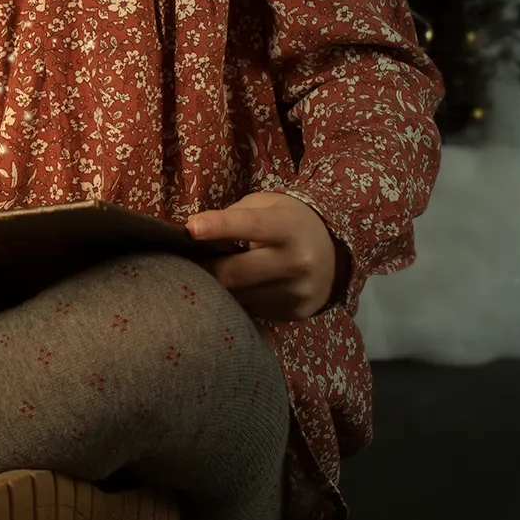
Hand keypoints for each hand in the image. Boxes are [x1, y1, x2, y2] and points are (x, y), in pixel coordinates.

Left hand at [184, 191, 343, 321]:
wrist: (335, 253)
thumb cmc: (288, 222)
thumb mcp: (266, 206)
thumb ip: (233, 216)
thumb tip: (195, 234)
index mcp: (289, 227)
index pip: (250, 225)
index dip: (219, 226)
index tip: (191, 228)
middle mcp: (297, 262)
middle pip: (234, 273)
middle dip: (203, 267)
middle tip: (184, 261)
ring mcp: (298, 292)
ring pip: (238, 296)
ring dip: (219, 286)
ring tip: (214, 272)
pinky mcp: (295, 312)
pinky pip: (252, 309)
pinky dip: (239, 298)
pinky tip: (242, 286)